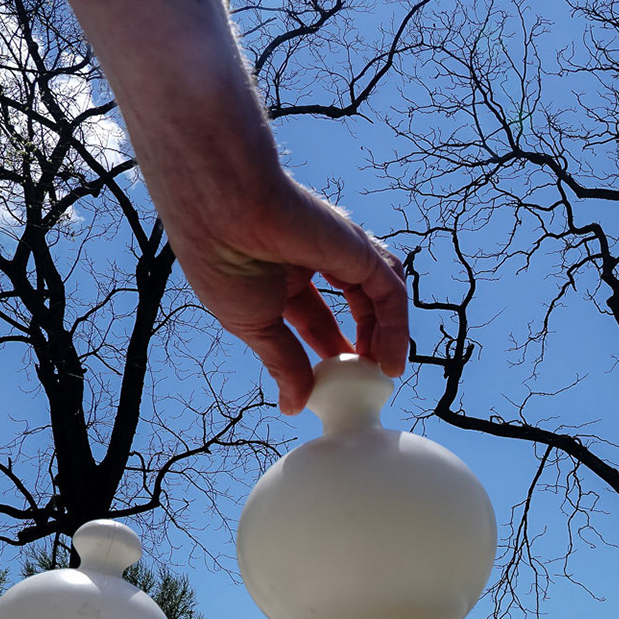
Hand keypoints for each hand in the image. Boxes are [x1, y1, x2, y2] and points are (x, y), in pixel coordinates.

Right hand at [165, 176, 408, 414]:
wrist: (222, 212)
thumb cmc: (223, 262)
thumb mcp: (255, 326)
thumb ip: (283, 364)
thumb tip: (292, 406)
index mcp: (279, 273)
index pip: (315, 318)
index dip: (329, 349)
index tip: (335, 382)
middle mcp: (312, 259)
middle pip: (356, 304)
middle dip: (365, 342)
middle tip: (369, 377)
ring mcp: (338, 252)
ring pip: (378, 296)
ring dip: (385, 336)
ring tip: (384, 371)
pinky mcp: (359, 250)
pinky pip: (389, 292)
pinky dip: (396, 327)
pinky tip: (391, 360)